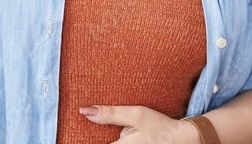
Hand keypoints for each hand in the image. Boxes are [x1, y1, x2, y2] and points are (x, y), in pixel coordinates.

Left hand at [80, 104, 199, 142]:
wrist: (180, 139)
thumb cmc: (158, 126)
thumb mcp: (135, 114)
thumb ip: (110, 114)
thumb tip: (84, 111)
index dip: (81, 138)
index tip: (72, 133)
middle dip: (91, 137)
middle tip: (85, 129)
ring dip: (103, 138)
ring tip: (103, 131)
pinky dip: (111, 140)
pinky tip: (114, 135)